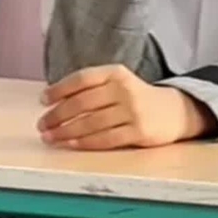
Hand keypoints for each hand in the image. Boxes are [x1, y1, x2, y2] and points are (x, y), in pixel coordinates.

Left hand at [37, 65, 213, 149]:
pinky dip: (84, 142)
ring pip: (91, 123)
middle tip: (42, 124)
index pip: (81, 79)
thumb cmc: (136, 98)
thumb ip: (91, 88)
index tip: (42, 100)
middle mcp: (123, 89)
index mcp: (115, 73)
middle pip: (82, 103)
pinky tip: (70, 144)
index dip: (59, 89)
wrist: (175, 111)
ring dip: (65, 132)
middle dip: (57, 115)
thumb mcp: (117, 83)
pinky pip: (105, 138)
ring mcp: (133, 110)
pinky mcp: (139, 131)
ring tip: (50, 137)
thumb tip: (53, 102)